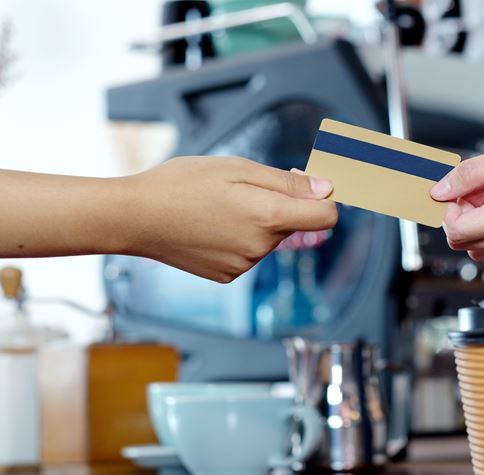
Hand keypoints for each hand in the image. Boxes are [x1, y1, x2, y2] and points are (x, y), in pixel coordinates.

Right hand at [121, 156, 336, 281]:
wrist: (134, 218)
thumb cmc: (181, 184)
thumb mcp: (238, 168)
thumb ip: (287, 182)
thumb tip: (326, 189)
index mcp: (269, 218)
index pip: (327, 216)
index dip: (324, 198)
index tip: (310, 185)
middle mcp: (261, 247)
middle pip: (295, 224)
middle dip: (283, 204)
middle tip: (247, 184)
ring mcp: (244, 265)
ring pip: (270, 238)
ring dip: (258, 220)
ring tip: (220, 205)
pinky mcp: (227, 275)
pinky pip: (248, 252)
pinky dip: (239, 237)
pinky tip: (211, 224)